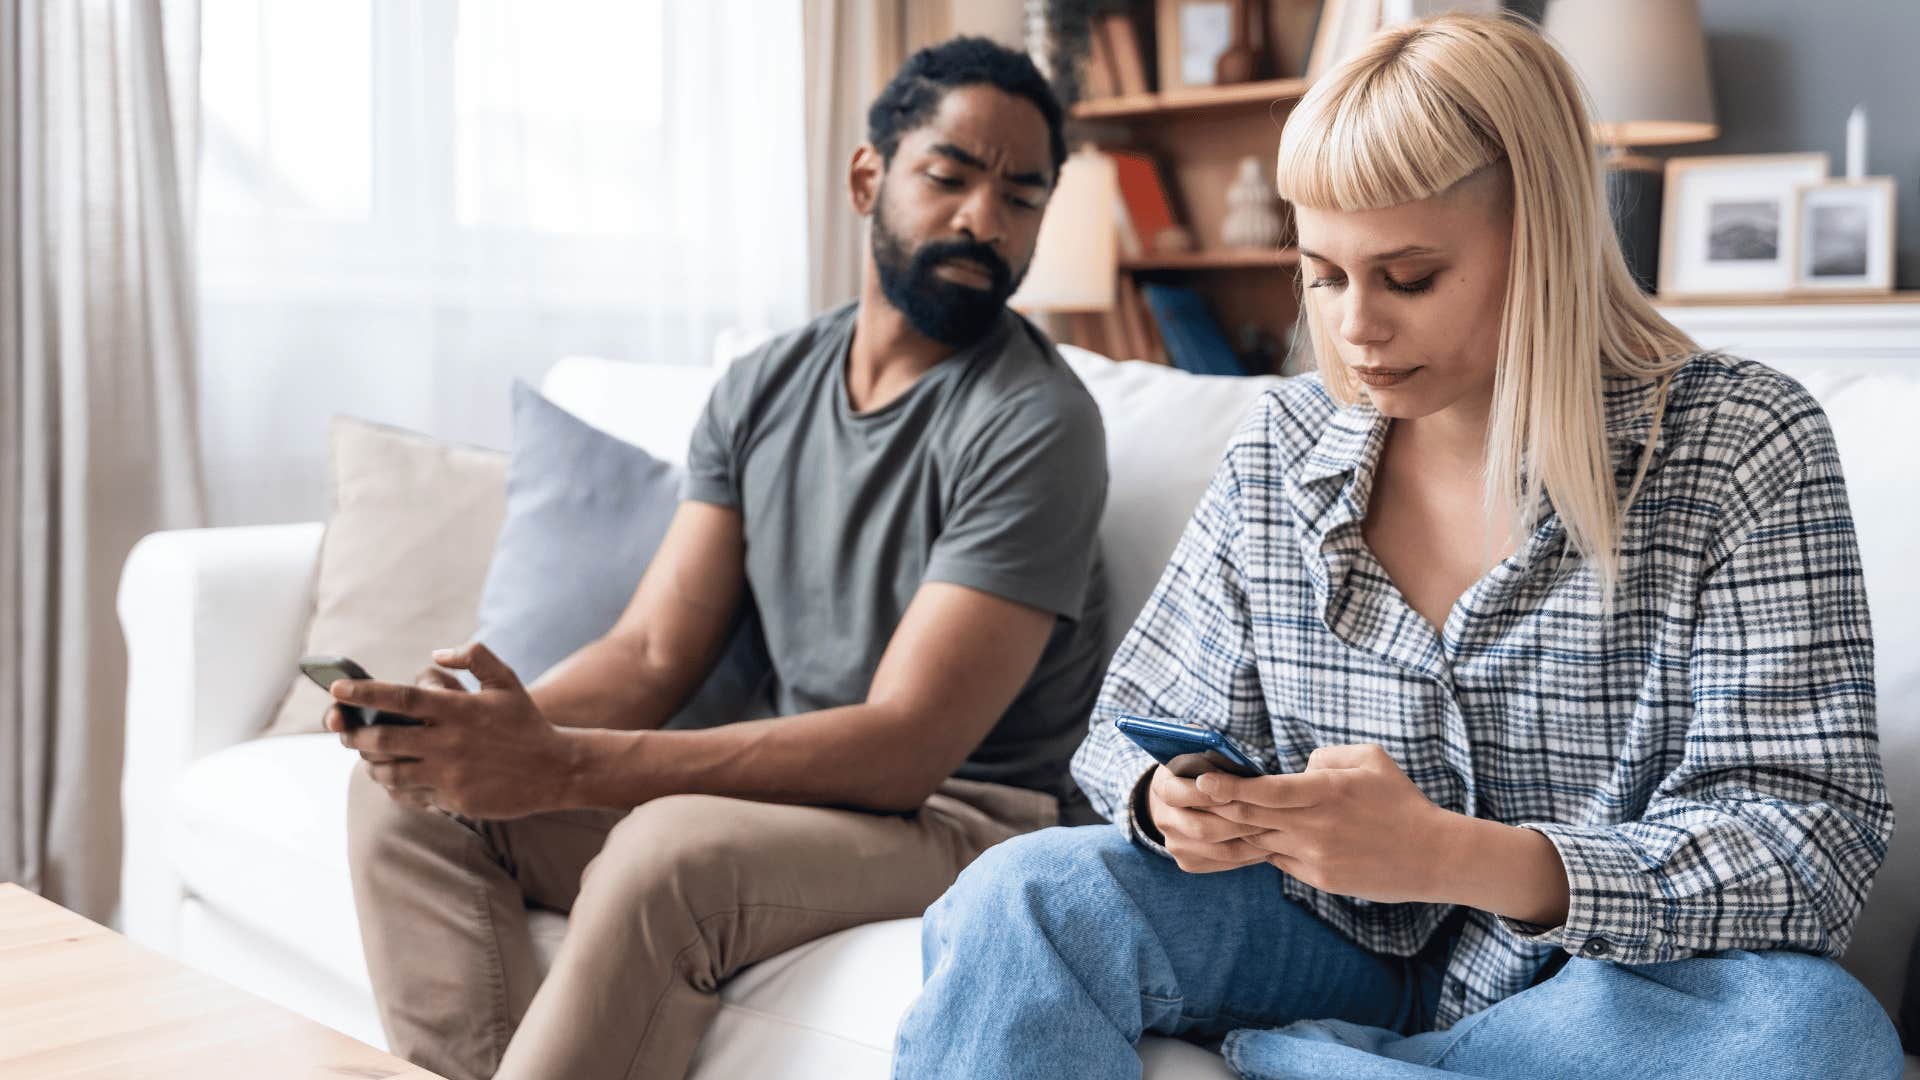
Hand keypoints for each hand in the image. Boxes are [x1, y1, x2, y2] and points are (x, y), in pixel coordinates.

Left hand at [327, 642, 579, 819]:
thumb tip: (433, 656)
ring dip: (372, 763)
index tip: (337, 689)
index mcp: (459, 710)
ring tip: (368, 755)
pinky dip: (395, 787)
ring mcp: (450, 774)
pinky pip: (410, 795)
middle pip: (383, 739)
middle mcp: (449, 742)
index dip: (364, 693)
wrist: (556, 769)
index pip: (400, 698)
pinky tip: (395, 778)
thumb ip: (474, 657)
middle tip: (344, 728)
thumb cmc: (526, 722)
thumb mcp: (507, 680)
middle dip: (355, 734)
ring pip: (390, 772)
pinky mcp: (454, 800)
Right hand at [1144, 764, 1270, 873]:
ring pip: (1219, 851)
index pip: (1179, 794)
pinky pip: (1223, 864)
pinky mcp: (1188, 862)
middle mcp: (1163, 819)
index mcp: (1162, 787)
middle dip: (1240, 824)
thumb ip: (1217, 761)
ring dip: (1251, 844)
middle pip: (1202, 829)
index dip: (1209, 794)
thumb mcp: (1203, 756)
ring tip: (1276, 833)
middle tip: (1270, 817)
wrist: (1182, 799)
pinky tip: (1267, 846)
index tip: (1238, 790)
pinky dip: (1248, 857)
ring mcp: (1174, 844)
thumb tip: (1244, 771)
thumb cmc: (1202, 770)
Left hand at [1197, 744, 1454, 903]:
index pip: (1265, 790)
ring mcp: (1315, 856)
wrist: (1433, 855)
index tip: (1201, 781)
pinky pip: (1280, 860)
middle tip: (1189, 801)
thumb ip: (1325, 757)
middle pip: (1252, 818)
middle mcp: (1314, 825)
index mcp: (1326, 791)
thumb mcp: (1369, 759)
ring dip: (1236, 831)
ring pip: (1261, 841)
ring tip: (1212, 819)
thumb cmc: (1400, 800)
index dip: (1228, 786)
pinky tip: (1258, 837)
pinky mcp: (1320, 879)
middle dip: (1216, 809)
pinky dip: (1267, 847)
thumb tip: (1295, 769)